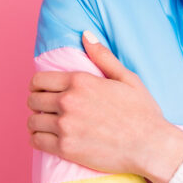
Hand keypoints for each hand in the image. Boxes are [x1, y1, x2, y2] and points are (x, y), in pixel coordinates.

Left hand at [26, 31, 182, 182]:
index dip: (38, 86)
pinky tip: (48, 138)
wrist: (150, 146)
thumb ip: (103, 56)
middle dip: (38, 103)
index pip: (39, 80)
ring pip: (32, 121)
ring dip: (38, 122)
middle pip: (33, 100)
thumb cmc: (142, 112)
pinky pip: (36, 141)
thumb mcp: (127, 78)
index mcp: (81, 82)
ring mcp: (66, 126)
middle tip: (47, 109)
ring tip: (47, 124)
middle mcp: (69, 101)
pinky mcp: (65, 148)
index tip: (43, 92)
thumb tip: (85, 34)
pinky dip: (38, 139)